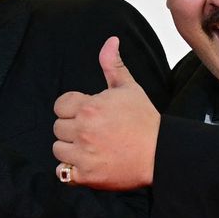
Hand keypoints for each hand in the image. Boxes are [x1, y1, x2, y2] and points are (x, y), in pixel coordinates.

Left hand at [52, 37, 158, 189]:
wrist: (160, 153)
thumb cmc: (144, 121)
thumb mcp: (129, 89)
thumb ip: (113, 65)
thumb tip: (110, 41)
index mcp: (90, 107)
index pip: (60, 105)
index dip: (72, 109)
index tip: (88, 114)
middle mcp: (83, 130)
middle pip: (57, 127)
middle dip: (72, 129)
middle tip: (93, 132)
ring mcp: (83, 154)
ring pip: (58, 149)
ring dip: (70, 149)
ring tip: (91, 148)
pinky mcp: (86, 175)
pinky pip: (62, 173)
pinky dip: (70, 171)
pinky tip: (87, 164)